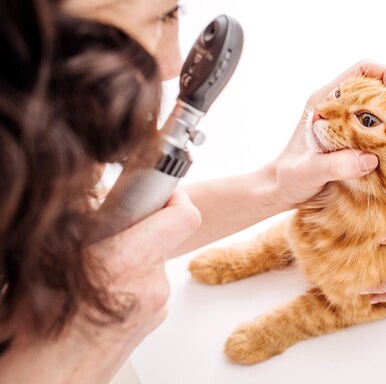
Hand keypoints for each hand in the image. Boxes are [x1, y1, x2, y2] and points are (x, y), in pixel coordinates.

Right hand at [7, 190, 201, 383]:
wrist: (45, 380)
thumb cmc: (36, 328)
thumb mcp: (53, 255)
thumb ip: (89, 217)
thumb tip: (105, 187)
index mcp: (127, 260)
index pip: (182, 214)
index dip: (173, 196)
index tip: (159, 189)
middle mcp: (150, 284)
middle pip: (165, 236)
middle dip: (141, 227)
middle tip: (109, 232)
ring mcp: (155, 305)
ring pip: (152, 261)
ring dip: (130, 256)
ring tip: (94, 272)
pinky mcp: (154, 320)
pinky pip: (147, 285)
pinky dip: (129, 281)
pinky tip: (99, 294)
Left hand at [271, 61, 385, 206]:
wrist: (278, 190)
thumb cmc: (289, 179)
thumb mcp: (311, 172)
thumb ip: (336, 165)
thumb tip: (369, 159)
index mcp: (325, 101)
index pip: (361, 70)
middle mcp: (335, 104)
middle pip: (375, 81)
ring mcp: (342, 118)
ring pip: (378, 100)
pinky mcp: (348, 134)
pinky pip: (376, 120)